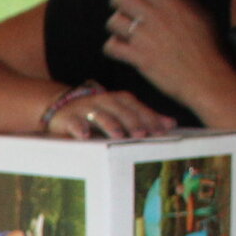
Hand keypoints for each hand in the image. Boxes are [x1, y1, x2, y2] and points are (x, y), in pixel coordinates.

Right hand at [47, 84, 174, 138]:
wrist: (63, 106)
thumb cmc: (98, 112)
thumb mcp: (122, 112)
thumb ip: (144, 117)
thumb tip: (171, 124)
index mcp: (119, 100)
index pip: (137, 107)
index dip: (149, 118)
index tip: (161, 130)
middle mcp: (104, 101)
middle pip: (121, 111)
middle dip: (132, 122)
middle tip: (142, 134)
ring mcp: (86, 109)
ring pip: (100, 115)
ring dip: (109, 124)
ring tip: (118, 134)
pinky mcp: (68, 118)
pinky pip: (74, 122)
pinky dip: (79, 128)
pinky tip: (84, 136)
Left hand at [107, 0, 231, 115]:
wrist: (205, 76)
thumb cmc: (206, 46)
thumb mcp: (199, 14)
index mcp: (172, 3)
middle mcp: (156, 16)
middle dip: (119, 3)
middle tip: (124, 11)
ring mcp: (146, 37)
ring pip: (114, 21)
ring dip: (116, 27)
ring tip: (124, 33)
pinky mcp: (139, 57)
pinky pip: (112, 47)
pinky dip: (113, 47)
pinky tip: (121, 50)